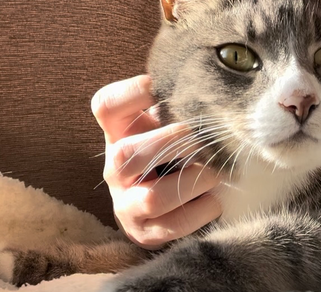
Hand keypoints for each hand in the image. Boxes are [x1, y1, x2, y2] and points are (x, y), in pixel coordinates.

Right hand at [92, 75, 222, 248]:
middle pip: (127, 152)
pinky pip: (174, 226)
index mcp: (119, 133)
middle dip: (171, 144)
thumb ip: (179, 107)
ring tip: (214, 175)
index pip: (106, 105)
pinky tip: (214, 200)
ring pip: (153, 197)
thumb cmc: (174, 155)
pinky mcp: (144, 233)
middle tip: (202, 140)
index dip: (132, 92)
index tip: (161, 87)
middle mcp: (115, 169)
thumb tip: (214, 90)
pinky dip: (203, 211)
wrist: (167, 207)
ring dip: (194, 182)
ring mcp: (126, 205)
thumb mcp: (170, 126)